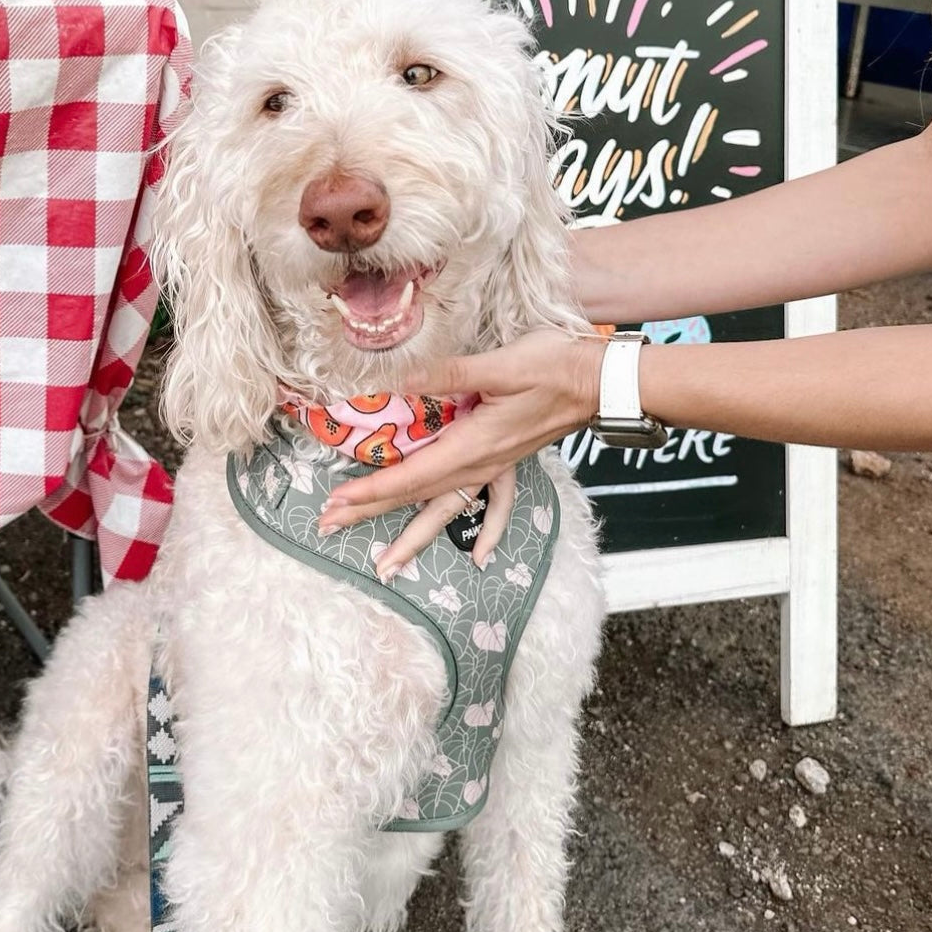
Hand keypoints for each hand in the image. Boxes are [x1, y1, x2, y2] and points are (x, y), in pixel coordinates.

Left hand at [318, 328, 605, 533]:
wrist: (602, 381)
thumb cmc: (554, 365)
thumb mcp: (497, 364)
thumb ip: (445, 375)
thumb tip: (397, 379)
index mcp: (471, 442)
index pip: (411, 474)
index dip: (371, 490)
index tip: (337, 503)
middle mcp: (480, 464)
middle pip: (417, 496)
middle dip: (371, 512)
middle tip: (329, 527)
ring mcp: (496, 467)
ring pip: (446, 508)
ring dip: (413, 537)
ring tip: (386, 566)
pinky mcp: (511, 462)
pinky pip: (496, 506)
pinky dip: (486, 532)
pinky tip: (477, 557)